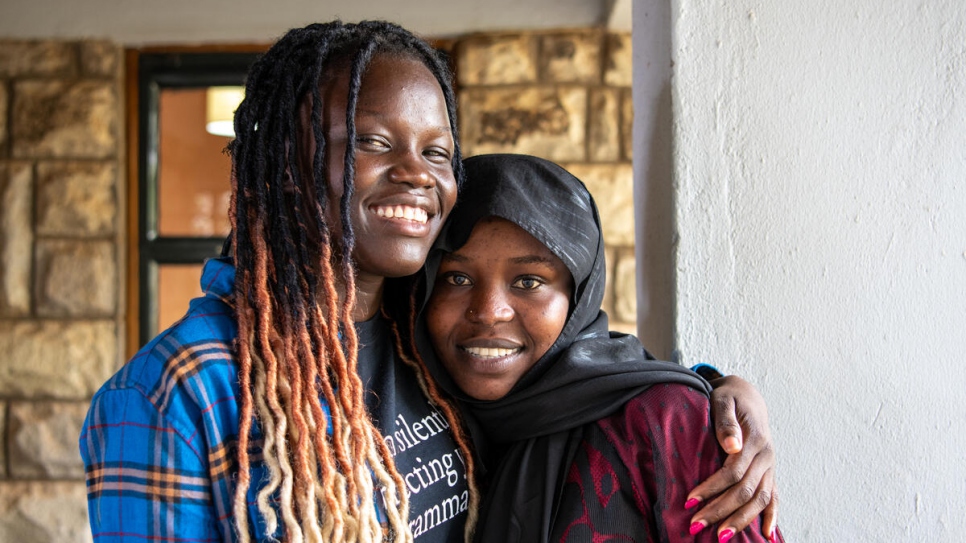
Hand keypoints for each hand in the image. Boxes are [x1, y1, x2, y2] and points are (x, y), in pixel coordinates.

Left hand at [686, 375, 777, 540]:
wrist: (747, 395)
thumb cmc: (729, 397)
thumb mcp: (724, 400)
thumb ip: (726, 421)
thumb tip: (732, 445)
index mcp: (756, 439)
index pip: (733, 471)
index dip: (712, 487)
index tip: (690, 500)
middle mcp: (767, 456)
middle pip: (745, 490)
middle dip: (720, 510)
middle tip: (696, 525)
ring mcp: (770, 466)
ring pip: (760, 499)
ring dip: (741, 520)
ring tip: (721, 537)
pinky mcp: (769, 472)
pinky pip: (774, 497)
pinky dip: (772, 517)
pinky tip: (766, 536)